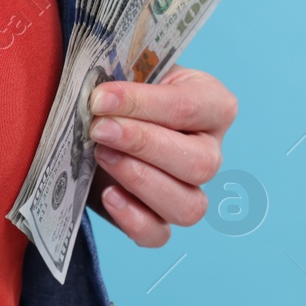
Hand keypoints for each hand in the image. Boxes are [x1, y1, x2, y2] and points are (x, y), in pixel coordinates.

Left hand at [85, 66, 237, 246]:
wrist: (95, 118)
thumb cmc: (117, 90)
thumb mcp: (121, 71)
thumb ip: (120, 76)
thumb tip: (99, 94)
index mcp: (210, 104)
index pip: (191, 107)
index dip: (143, 104)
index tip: (99, 98)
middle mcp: (208, 151)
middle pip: (201, 163)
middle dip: (143, 145)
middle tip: (98, 129)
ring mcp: (188, 190)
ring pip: (189, 206)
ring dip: (141, 181)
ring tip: (100, 155)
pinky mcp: (156, 218)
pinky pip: (159, 235)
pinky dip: (133, 220)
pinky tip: (108, 194)